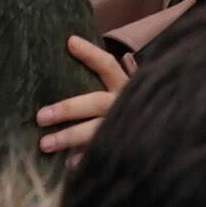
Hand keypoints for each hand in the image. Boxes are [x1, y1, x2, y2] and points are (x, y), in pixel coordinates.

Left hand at [36, 34, 128, 156]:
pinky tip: (69, 164)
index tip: (70, 42)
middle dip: (67, 109)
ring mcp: (125, 127)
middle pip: (95, 103)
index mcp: (124, 84)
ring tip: (44, 144)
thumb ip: (99, 76)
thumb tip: (67, 48)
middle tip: (40, 116)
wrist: (165, 132)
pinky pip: (102, 154)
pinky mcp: (125, 147)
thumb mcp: (119, 87)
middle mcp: (124, 104)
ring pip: (95, 131)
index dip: (90, 53)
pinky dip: (85, 159)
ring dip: (69, 137)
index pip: (107, 65)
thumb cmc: (127, 104)